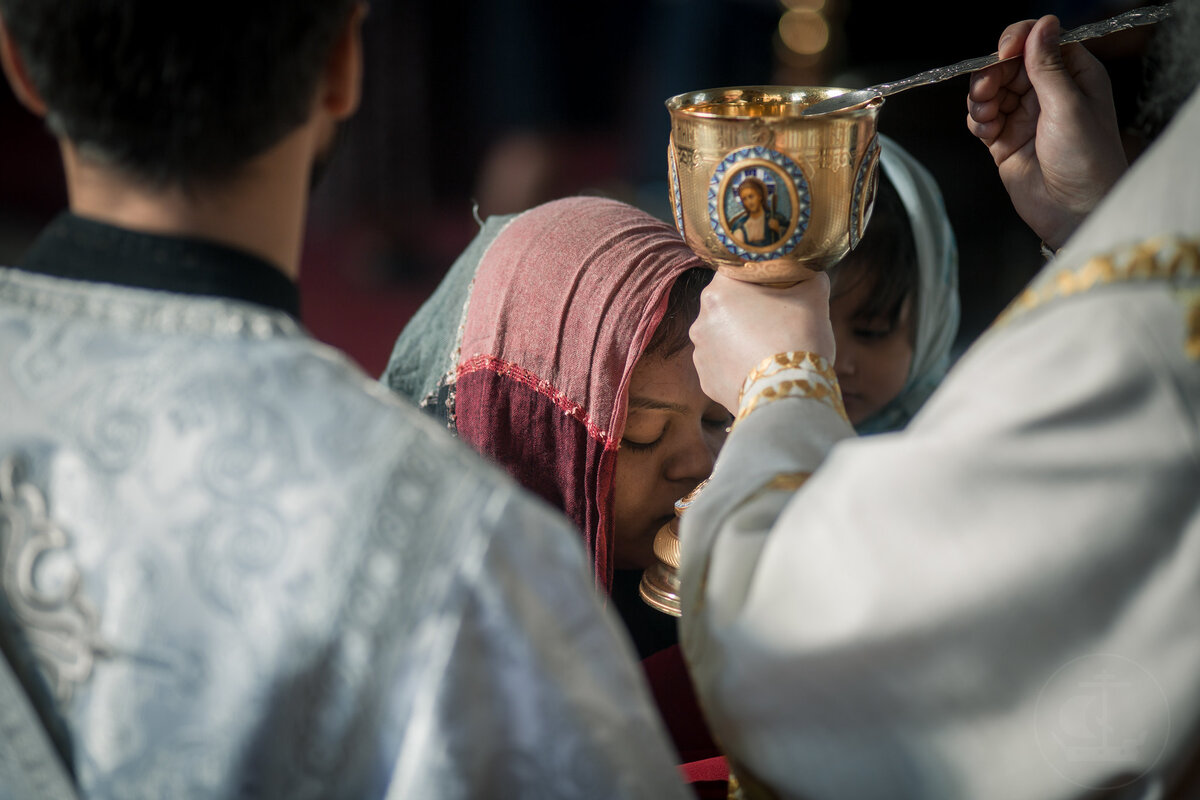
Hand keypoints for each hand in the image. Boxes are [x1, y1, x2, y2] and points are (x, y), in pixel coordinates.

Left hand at [689, 271, 834, 412]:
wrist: (788, 395)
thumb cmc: (799, 340)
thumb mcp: (814, 297)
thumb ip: (808, 276)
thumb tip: (809, 271)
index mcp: (719, 292)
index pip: (735, 271)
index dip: (757, 276)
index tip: (774, 284)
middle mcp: (701, 320)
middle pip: (727, 305)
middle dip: (749, 308)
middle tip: (776, 317)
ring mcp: (700, 353)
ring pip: (724, 336)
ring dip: (741, 337)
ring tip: (769, 346)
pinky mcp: (706, 381)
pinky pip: (722, 365)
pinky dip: (738, 364)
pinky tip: (759, 367)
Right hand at [966, 15, 1126, 250]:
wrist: (1075, 211)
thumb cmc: (1087, 160)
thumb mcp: (1069, 105)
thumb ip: (1048, 65)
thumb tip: (1043, 24)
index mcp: (1074, 76)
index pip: (1040, 42)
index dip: (1018, 41)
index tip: (1004, 52)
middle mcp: (1048, 93)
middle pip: (1008, 65)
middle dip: (992, 73)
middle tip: (987, 89)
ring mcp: (1024, 117)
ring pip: (991, 91)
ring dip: (981, 98)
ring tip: (986, 114)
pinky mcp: (1005, 141)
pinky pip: (982, 119)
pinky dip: (978, 121)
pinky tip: (986, 131)